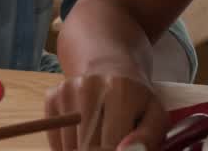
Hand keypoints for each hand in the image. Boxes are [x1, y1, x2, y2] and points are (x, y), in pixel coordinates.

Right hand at [45, 71, 164, 150]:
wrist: (108, 64)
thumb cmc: (135, 96)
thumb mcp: (154, 114)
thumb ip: (148, 137)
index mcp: (120, 92)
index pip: (111, 144)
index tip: (121, 150)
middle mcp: (88, 88)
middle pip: (88, 147)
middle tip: (110, 146)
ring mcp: (66, 92)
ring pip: (69, 146)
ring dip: (82, 150)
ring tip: (99, 140)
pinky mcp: (52, 97)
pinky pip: (54, 138)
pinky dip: (67, 146)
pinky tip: (83, 137)